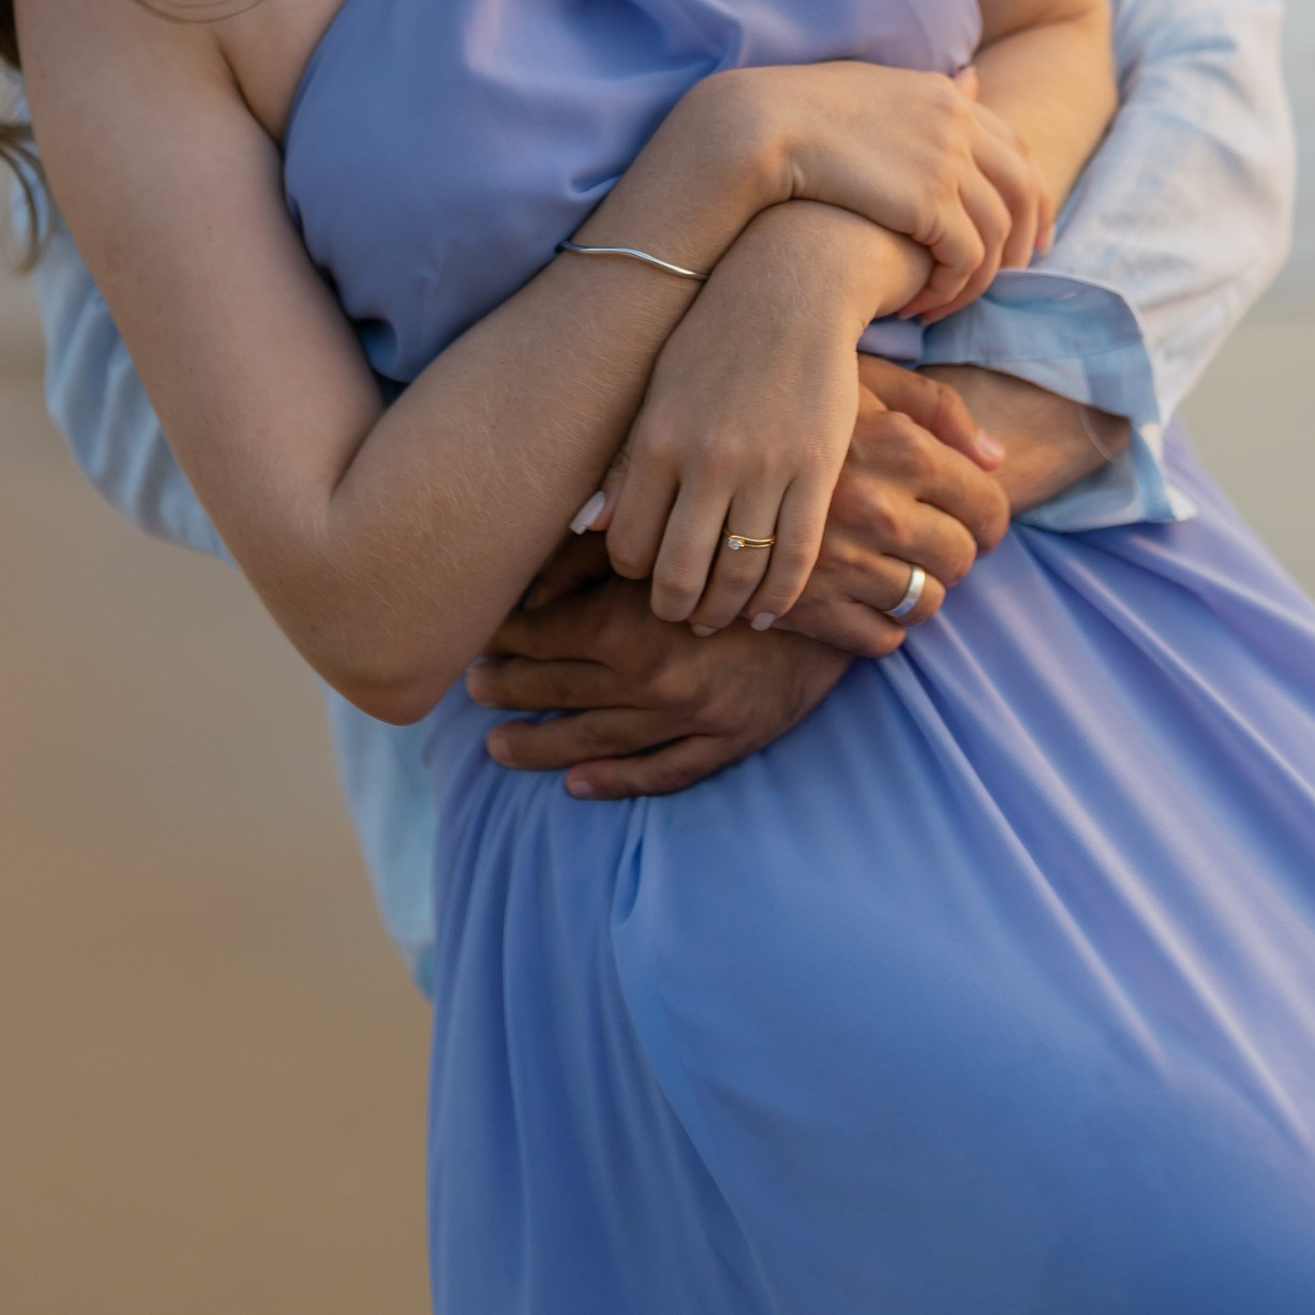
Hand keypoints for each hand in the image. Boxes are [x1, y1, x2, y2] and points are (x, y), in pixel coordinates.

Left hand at [468, 555, 853, 797]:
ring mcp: (687, 719)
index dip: (498, 637)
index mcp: (625, 625)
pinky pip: (661, 774)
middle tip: (471, 688)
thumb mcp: (667, 529)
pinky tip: (577, 786)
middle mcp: (648, 681)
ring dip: (539, 746)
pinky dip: (615, 783)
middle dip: (507, 689)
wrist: (843, 575)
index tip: (471, 634)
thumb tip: (531, 571)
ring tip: (496, 746)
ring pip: (593, 742)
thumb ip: (596, 547)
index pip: (537, 637)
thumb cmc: (746, 536)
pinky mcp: (726, 741)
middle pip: (555, 691)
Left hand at [591, 202, 872, 630]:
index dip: (635, 575)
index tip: (646, 578)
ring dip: (726, 609)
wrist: (791, 286)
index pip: (629, 546)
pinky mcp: (817, 468)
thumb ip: (628, 464)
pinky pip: (796, 554)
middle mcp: (706, 461)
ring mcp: (765, 467)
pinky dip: (781, 595)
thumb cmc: (713, 338)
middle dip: (677, 609)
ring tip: (721, 616)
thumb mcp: (657, 391)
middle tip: (683, 616)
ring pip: (739, 573)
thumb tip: (591, 528)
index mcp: (656, 441)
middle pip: (681, 574)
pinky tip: (771, 610)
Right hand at [687, 61, 1048, 314]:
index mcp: (943, 95)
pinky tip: (922, 304)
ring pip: (997, 234)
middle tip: (1016, 276)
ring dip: (979, 277)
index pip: (1013, 147)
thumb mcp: (869, 93)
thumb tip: (967, 81)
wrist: (757, 128)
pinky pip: (966, 259)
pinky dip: (952, 289)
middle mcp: (957, 123)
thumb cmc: (793, 116)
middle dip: (1027, 239)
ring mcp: (948, 160)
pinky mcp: (931, 202)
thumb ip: (918, 101)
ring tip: (947, 301)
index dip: (1029, 193)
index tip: (1029, 231)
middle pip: (1024, 190)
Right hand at [776, 359, 1012, 649]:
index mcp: (904, 449)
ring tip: (892, 569)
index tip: (976, 523)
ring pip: (923, 603)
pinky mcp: (805, 603)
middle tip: (928, 543)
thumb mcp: (870, 379)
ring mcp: (841, 560)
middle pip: (960, 559)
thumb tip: (999, 459)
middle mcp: (878, 508)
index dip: (988, 519)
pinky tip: (859, 598)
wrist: (699, 425)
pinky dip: (879, 628)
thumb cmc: (796, 389)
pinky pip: (878, 639)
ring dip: (917, 592)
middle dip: (953, 555)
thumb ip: (940, 410)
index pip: (986, 508)